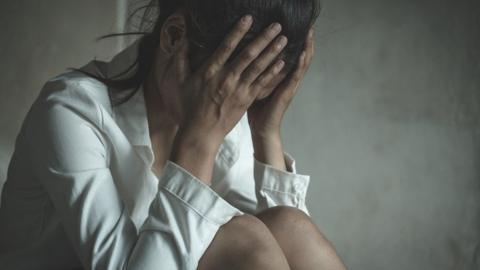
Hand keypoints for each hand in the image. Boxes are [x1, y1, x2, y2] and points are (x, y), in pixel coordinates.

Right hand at [169, 15, 289, 182]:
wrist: (201, 132)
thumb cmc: (189, 107)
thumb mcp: (180, 82)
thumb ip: (181, 59)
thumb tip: (181, 40)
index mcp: (210, 71)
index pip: (226, 46)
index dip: (238, 31)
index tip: (249, 18)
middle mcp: (227, 78)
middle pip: (248, 54)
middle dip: (264, 38)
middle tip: (276, 25)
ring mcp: (238, 90)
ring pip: (258, 67)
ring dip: (272, 52)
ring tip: (284, 39)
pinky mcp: (246, 100)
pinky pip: (262, 83)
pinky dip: (272, 72)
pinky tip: (282, 62)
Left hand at [248, 27, 314, 140]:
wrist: (261, 128)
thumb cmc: (256, 107)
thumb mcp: (256, 83)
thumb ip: (256, 69)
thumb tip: (245, 53)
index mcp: (282, 76)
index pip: (292, 54)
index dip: (297, 41)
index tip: (299, 25)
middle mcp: (289, 79)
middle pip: (302, 55)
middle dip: (306, 40)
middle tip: (309, 24)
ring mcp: (291, 86)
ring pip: (303, 63)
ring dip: (307, 48)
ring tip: (310, 33)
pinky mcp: (288, 93)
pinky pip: (295, 76)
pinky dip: (300, 64)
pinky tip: (303, 54)